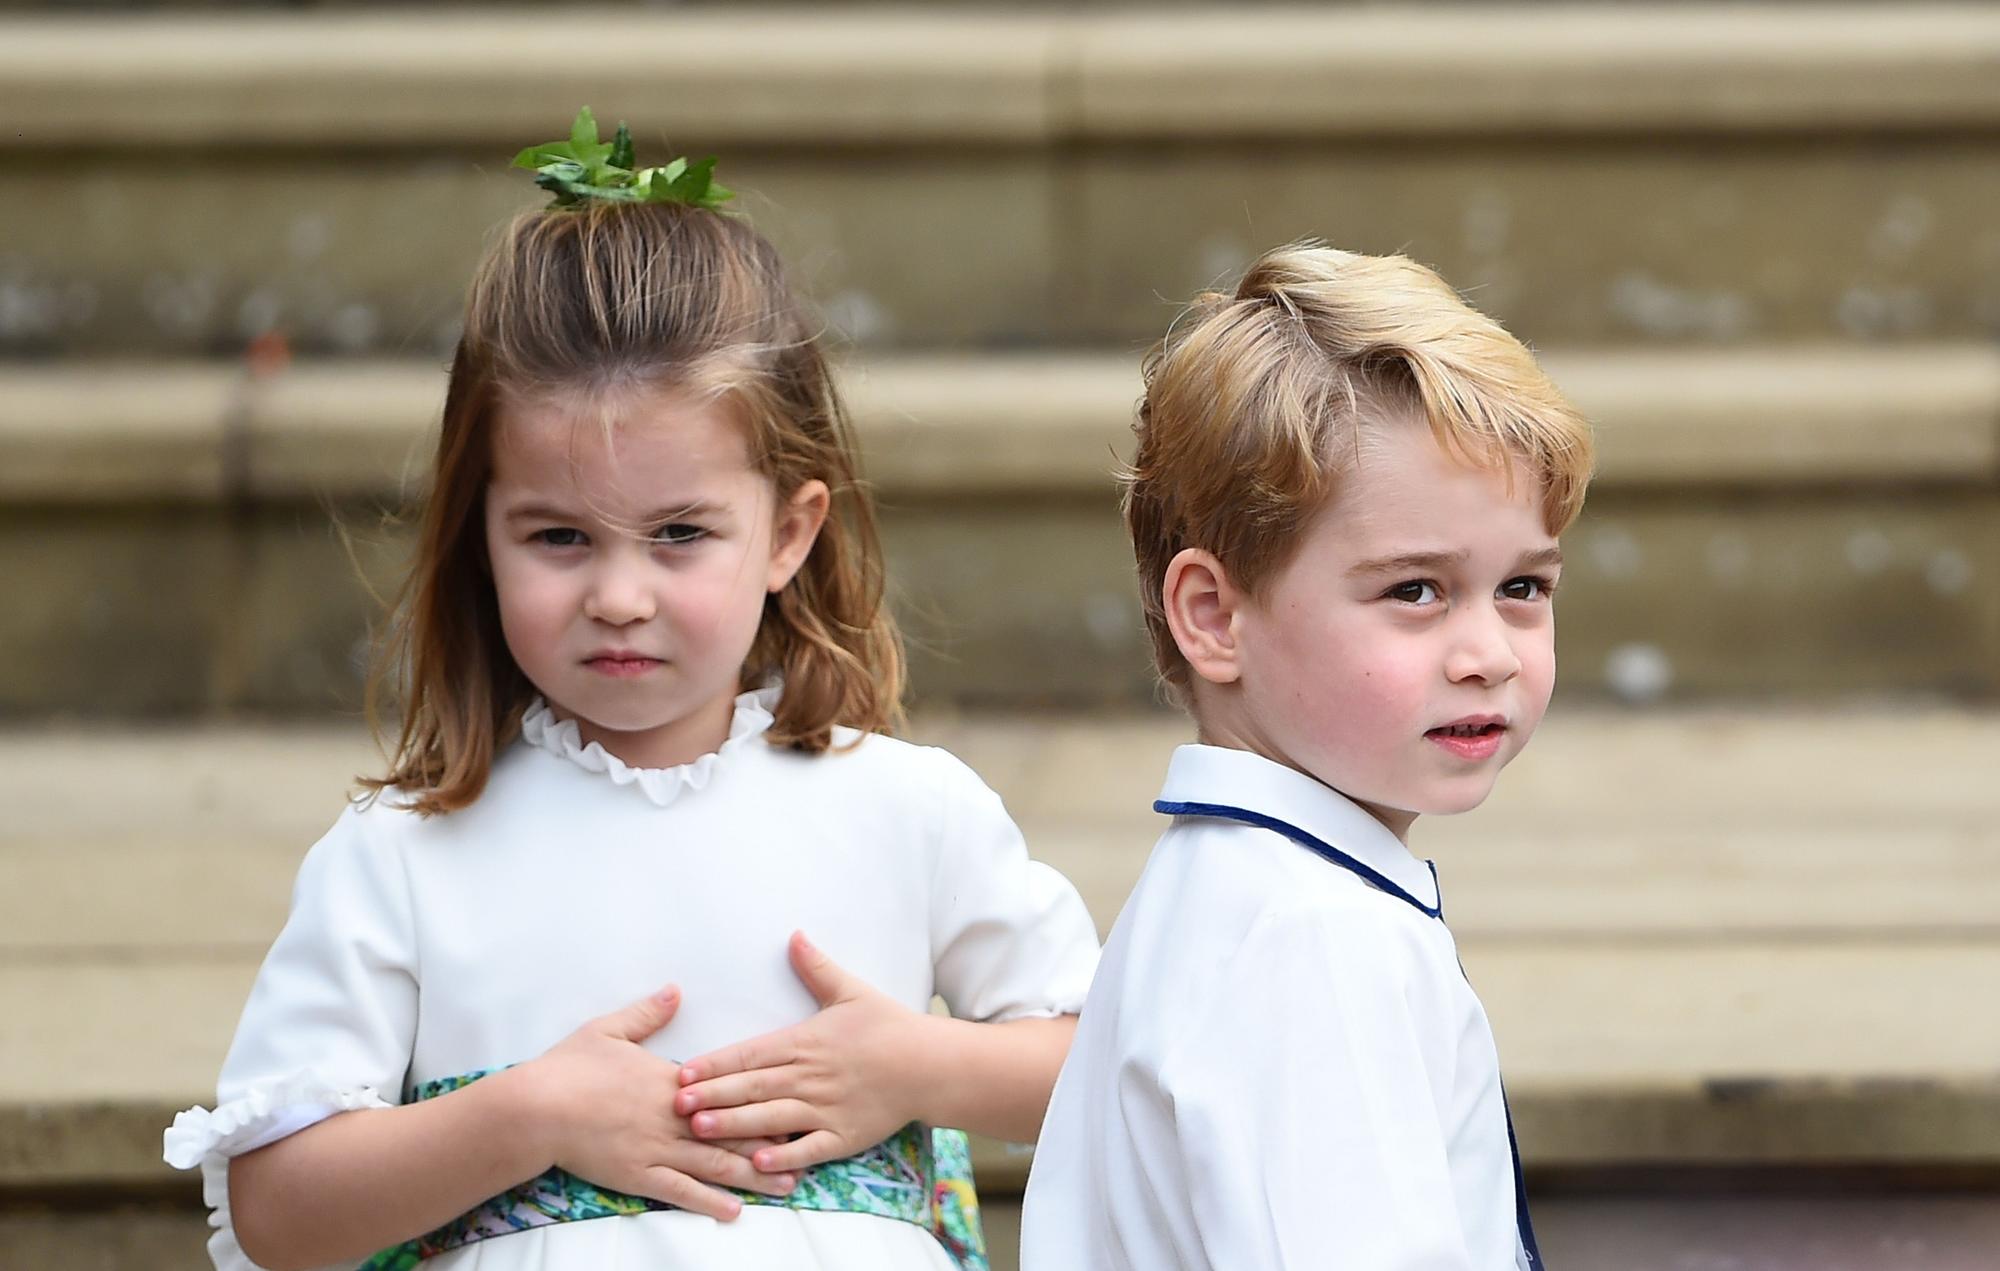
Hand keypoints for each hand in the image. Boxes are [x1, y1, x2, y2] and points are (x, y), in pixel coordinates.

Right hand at [517, 986, 797, 1219]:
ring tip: (787, 1184)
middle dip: (772, 1142)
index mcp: (670, 1081)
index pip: (727, 1091)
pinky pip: (680, 1192)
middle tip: (809, 1149)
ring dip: (753, 1175)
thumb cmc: (569, 1067)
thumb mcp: (609, 1029)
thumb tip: (675, 990)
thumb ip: (647, 1013)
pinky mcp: (638, 1175)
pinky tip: (733, 1210)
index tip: (794, 1101)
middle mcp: (672, 1117)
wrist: (536, 1108)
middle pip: (731, 1131)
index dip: (762, 1099)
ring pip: (714, 1165)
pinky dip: (709, 1202)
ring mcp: (656, 1149)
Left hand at [675, 933, 933, 1174]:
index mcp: (805, 1042)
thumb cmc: (888, 1026)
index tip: (683, 1072)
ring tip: (701, 1130)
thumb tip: (794, 935)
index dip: (715, 1064)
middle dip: (712, 1095)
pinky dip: (783, 1156)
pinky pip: (807, 1149)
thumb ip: (816, 967)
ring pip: (771, 1118)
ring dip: (734, 1125)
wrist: (929, 1064)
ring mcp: (826, 1109)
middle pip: (752, 1087)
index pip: (750, 1054)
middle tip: (674, 1105)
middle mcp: (809, 1077)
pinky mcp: (843, 1136)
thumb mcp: (851, 991)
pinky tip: (757, 1162)